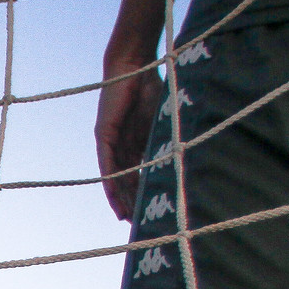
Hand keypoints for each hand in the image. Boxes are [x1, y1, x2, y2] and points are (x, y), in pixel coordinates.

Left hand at [95, 55, 161, 221]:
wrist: (135, 65)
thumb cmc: (153, 87)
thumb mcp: (162, 120)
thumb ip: (167, 139)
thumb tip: (185, 160)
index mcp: (134, 141)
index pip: (136, 173)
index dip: (140, 193)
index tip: (145, 213)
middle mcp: (120, 144)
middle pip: (124, 180)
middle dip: (130, 202)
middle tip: (136, 224)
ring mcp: (110, 141)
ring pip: (114, 177)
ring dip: (120, 198)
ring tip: (126, 218)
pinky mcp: (103, 135)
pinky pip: (106, 164)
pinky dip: (110, 182)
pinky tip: (114, 199)